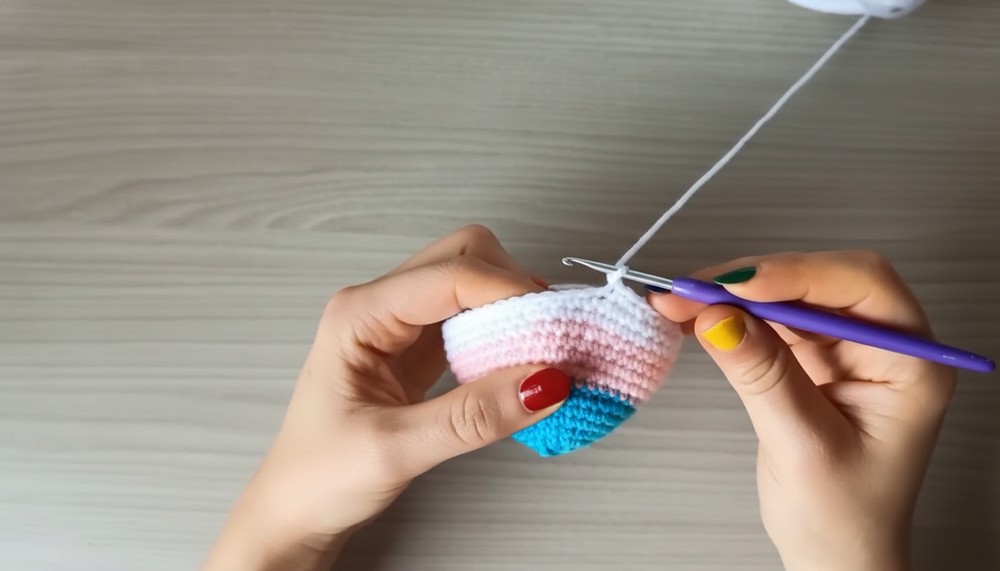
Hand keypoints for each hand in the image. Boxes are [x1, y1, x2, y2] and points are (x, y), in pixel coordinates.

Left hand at [202, 225, 570, 570]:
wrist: (295, 510)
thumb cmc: (319, 477)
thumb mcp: (396, 450)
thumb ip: (472, 416)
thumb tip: (546, 383)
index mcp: (359, 314)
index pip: (448, 274)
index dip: (507, 291)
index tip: (554, 328)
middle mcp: (380, 306)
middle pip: (463, 257)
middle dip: (514, 287)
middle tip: (551, 336)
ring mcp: (401, 325)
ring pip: (472, 283)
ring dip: (513, 309)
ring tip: (543, 353)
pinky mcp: (419, 349)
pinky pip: (472, 320)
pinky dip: (504, 333)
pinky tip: (520, 365)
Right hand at [649, 251, 954, 570]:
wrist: (834, 553)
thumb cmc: (842, 516)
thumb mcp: (802, 446)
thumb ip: (763, 376)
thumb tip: (717, 317)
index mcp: (909, 363)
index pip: (861, 286)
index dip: (797, 273)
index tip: (735, 285)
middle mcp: (882, 345)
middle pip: (818, 281)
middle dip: (752, 281)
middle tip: (690, 291)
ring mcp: (845, 349)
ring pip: (785, 295)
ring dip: (730, 296)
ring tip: (677, 303)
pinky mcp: (810, 358)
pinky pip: (767, 320)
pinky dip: (728, 317)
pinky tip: (694, 319)